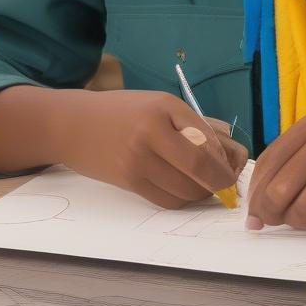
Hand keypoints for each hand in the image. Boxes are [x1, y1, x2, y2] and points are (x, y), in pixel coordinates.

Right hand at [60, 90, 247, 209]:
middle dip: (220, 182)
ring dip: (201, 193)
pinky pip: (168, 200)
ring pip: (186, 190)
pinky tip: (182, 189)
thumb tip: (233, 153)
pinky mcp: (129, 182)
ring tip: (202, 185)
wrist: (72, 124)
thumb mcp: (160, 104)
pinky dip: (182, 199)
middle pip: (200, 169)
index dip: (226, 160)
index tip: (231, 167)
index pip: (208, 141)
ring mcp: (138, 161)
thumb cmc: (122, 111)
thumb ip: (196, 124)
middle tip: (224, 183)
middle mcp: (151, 133)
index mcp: (164, 108)